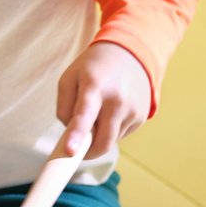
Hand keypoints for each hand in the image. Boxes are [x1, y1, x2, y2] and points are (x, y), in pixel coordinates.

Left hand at [55, 42, 152, 157]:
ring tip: (98, 112)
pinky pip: (120, 135)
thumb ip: (64, 107)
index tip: (70, 151)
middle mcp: (117, 100)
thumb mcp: (70, 78)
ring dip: (99, 136)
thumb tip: (71, 134)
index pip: (85, 114)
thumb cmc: (93, 68)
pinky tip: (111, 111)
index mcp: (94, 86)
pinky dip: (111, 130)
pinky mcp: (142, 117)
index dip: (76, 134)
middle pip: (102, 142)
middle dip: (87, 152)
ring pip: (110, 140)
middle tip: (76, 150)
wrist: (130, 54)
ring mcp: (133, 110)